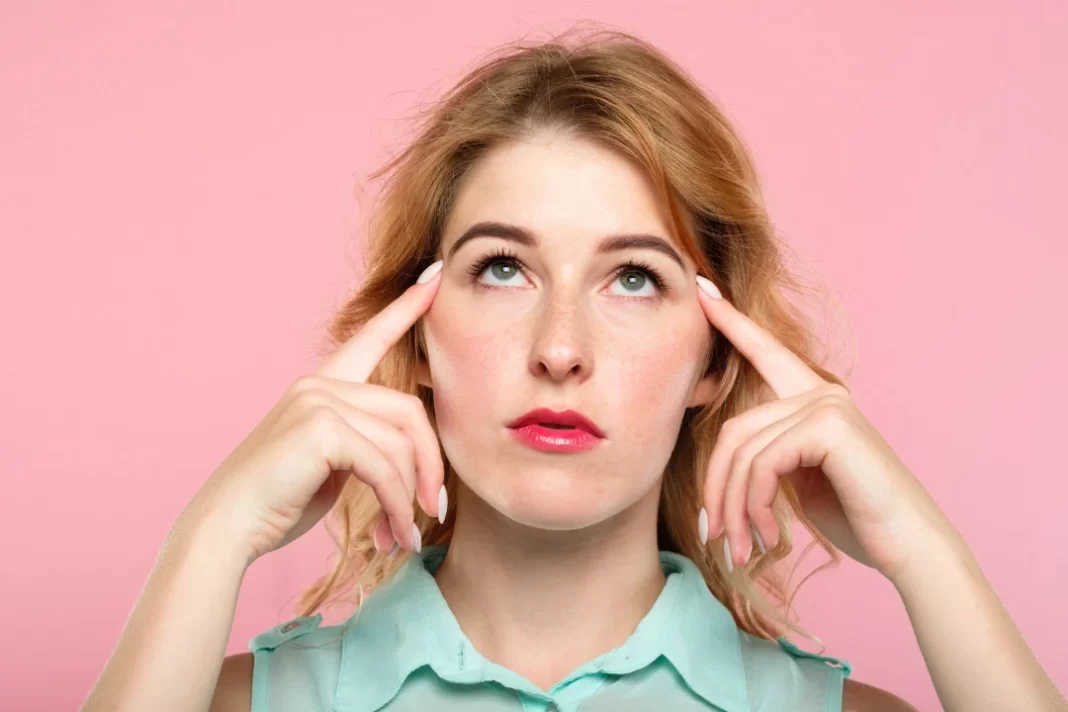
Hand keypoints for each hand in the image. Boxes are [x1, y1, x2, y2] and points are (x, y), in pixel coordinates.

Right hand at [183, 260, 446, 566]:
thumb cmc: (279, 501)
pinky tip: (397, 536)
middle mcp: (320, 383)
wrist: (228, 526)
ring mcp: (319, 400)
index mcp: (323, 385)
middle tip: (434, 510)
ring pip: (400, 445)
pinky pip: (384, 467)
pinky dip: (396, 505)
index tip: (436, 276)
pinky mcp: (321, 428)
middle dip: (430, 465)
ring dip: (410, 497)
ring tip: (406, 535)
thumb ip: (368, 446)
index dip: (407, 308)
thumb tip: (418, 465)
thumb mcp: (333, 466)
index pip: (371, 337)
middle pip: (408, 412)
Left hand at [695, 276, 955, 583]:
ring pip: (744, 451)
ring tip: (741, 545)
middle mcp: (821, 392)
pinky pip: (763, 462)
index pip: (765, 351)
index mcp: (814, 398)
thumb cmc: (856, 516)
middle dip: (718, 488)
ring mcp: (828, 404)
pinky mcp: (830, 426)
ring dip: (735, 506)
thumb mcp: (800, 477)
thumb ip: (769, 452)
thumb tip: (726, 458)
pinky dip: (757, 502)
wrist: (907, 545)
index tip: (701, 290)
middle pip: (735, 430)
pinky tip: (769, 532)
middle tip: (716, 535)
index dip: (731, 320)